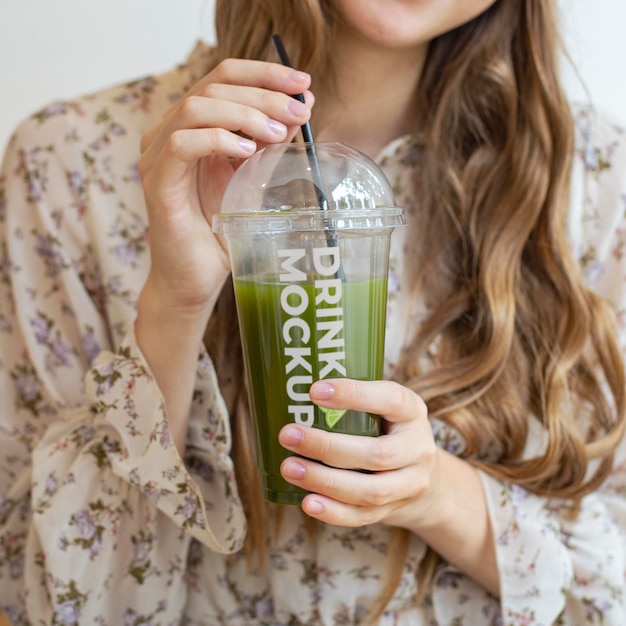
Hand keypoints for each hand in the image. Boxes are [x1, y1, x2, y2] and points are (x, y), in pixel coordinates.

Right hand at [138, 58, 313, 327]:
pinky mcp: (157, 183)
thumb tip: (301, 106)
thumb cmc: (221, 233)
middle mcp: (170, 133)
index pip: (223, 79)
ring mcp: (159, 157)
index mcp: (193, 128)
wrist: (196, 278)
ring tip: (277, 134)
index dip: (264, 73)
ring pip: (195, 108)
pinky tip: (247, 152)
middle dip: (263, 93)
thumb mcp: (252, 179)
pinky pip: (182, 144)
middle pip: (212, 86)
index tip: (303, 81)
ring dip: (244, 114)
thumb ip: (269, 144)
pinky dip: (218, 140)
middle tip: (300, 109)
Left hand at [278, 378, 440, 529]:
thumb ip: (353, 401)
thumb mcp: (384, 406)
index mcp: (412, 411)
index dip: (354, 395)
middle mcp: (418, 448)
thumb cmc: (388, 429)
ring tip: (289, 468)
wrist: (425, 476)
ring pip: (371, 490)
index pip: (390, 399)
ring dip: (325, 481)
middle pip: (377, 453)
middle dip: (327, 446)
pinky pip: (363, 516)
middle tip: (288, 435)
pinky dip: (333, 512)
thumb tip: (293, 395)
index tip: (313, 391)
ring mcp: (410, 484)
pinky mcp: (395, 509)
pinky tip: (307, 502)